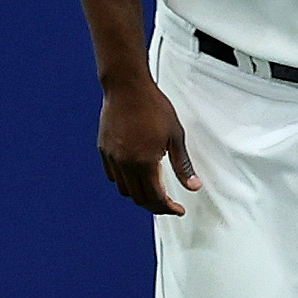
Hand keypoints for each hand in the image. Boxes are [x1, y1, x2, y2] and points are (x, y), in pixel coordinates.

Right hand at [96, 75, 199, 214]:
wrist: (126, 87)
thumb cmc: (152, 106)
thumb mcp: (175, 135)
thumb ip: (183, 165)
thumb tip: (193, 186)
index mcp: (145, 162)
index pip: (156, 198)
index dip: (168, 208)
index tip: (177, 210)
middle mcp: (126, 164)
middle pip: (139, 198)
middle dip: (155, 206)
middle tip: (168, 205)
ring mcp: (112, 157)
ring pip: (124, 190)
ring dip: (139, 196)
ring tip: (152, 191)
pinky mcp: (104, 150)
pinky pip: (113, 176)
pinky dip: (124, 182)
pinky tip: (135, 176)